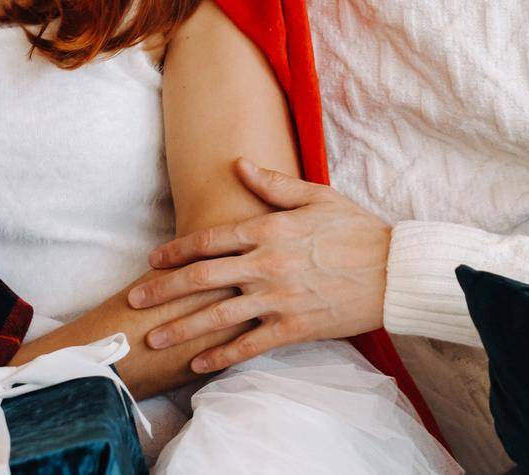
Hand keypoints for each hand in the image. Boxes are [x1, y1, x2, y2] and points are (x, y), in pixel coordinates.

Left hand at [127, 157, 390, 373]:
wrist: (394, 271)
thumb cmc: (356, 229)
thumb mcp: (316, 196)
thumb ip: (273, 184)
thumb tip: (239, 164)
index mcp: (269, 230)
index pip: (210, 239)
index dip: (177, 250)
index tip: (153, 259)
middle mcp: (266, 265)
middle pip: (202, 278)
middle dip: (163, 289)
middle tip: (134, 300)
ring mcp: (278, 300)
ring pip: (218, 316)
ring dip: (181, 327)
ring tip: (153, 338)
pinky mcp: (294, 328)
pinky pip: (250, 345)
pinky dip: (221, 356)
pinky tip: (197, 364)